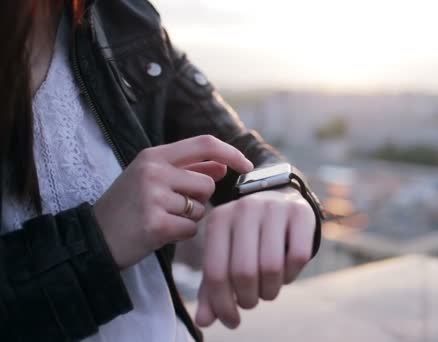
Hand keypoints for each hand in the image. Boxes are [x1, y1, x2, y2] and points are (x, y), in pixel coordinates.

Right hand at [93, 135, 253, 268]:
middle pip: (207, 183)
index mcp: (154, 156)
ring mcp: (153, 197)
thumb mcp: (153, 179)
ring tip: (160, 218)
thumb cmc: (127, 207)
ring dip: (188, 218)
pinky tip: (158, 233)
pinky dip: (180, 235)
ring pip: (200, 208)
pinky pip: (191, 229)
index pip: (204, 144)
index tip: (247, 165)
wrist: (93, 238)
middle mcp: (154, 171)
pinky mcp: (155, 224)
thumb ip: (189, 169)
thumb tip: (223, 165)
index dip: (230, 153)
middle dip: (199, 200)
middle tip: (170, 207)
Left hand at [195, 187, 315, 328]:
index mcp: (219, 219)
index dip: (222, 304)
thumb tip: (205, 320)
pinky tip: (286, 273)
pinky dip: (292, 275)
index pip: (215, 272)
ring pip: (271, 267)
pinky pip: (298, 256)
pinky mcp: (301, 212)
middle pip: (244, 272)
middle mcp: (244, 209)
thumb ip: (212, 287)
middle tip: (251, 301)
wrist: (278, 196)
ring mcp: (274, 208)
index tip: (231, 320)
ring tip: (268, 290)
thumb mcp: (225, 253)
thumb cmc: (247, 235)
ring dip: (270, 291)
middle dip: (248, 298)